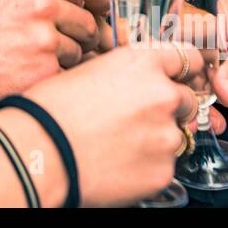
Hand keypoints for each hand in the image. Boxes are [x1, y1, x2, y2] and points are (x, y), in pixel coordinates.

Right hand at [0, 0, 107, 118]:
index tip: (101, 7)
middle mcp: (39, 3)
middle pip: (89, 20)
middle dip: (81, 35)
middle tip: (56, 43)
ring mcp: (42, 40)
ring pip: (80, 51)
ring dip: (64, 58)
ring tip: (29, 59)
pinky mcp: (42, 73)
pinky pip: (67, 75)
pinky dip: (52, 78)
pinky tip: (24, 75)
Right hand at [23, 45, 224, 206]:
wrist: (40, 150)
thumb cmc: (51, 108)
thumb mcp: (89, 71)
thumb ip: (126, 73)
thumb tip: (138, 82)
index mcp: (142, 64)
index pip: (187, 57)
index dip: (183, 70)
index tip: (181, 77)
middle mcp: (162, 94)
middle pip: (186, 99)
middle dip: (169, 108)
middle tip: (137, 120)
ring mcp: (166, 134)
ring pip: (175, 135)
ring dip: (156, 139)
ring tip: (118, 144)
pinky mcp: (163, 170)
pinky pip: (164, 166)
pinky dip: (147, 166)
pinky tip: (117, 164)